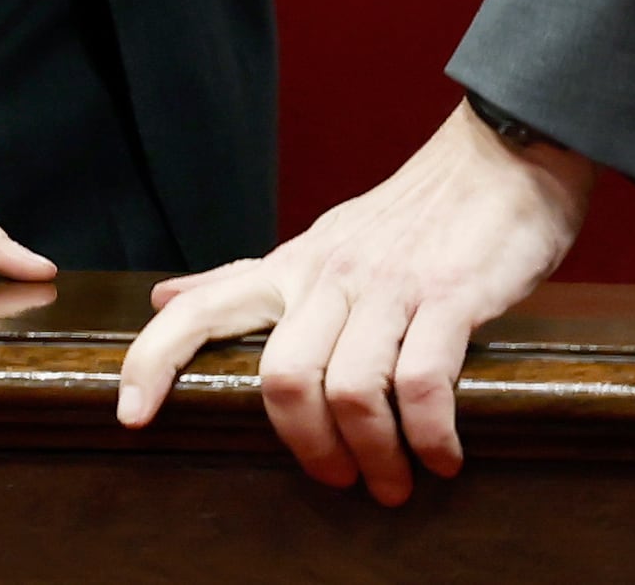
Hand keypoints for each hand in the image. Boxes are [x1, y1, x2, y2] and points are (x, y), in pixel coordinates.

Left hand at [116, 103, 590, 501]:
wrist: (502, 152)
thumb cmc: (411, 214)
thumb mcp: (318, 242)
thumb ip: (246, 279)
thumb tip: (165, 297)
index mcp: (292, 268)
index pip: (200, 310)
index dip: (154, 361)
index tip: (131, 418)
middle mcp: (328, 276)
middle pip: (281, 379)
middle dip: (306, 450)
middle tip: (339, 482)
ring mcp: (387, 285)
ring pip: (348, 390)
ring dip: (373, 456)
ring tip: (396, 481)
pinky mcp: (448, 295)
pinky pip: (422, 384)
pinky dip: (429, 436)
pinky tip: (444, 457)